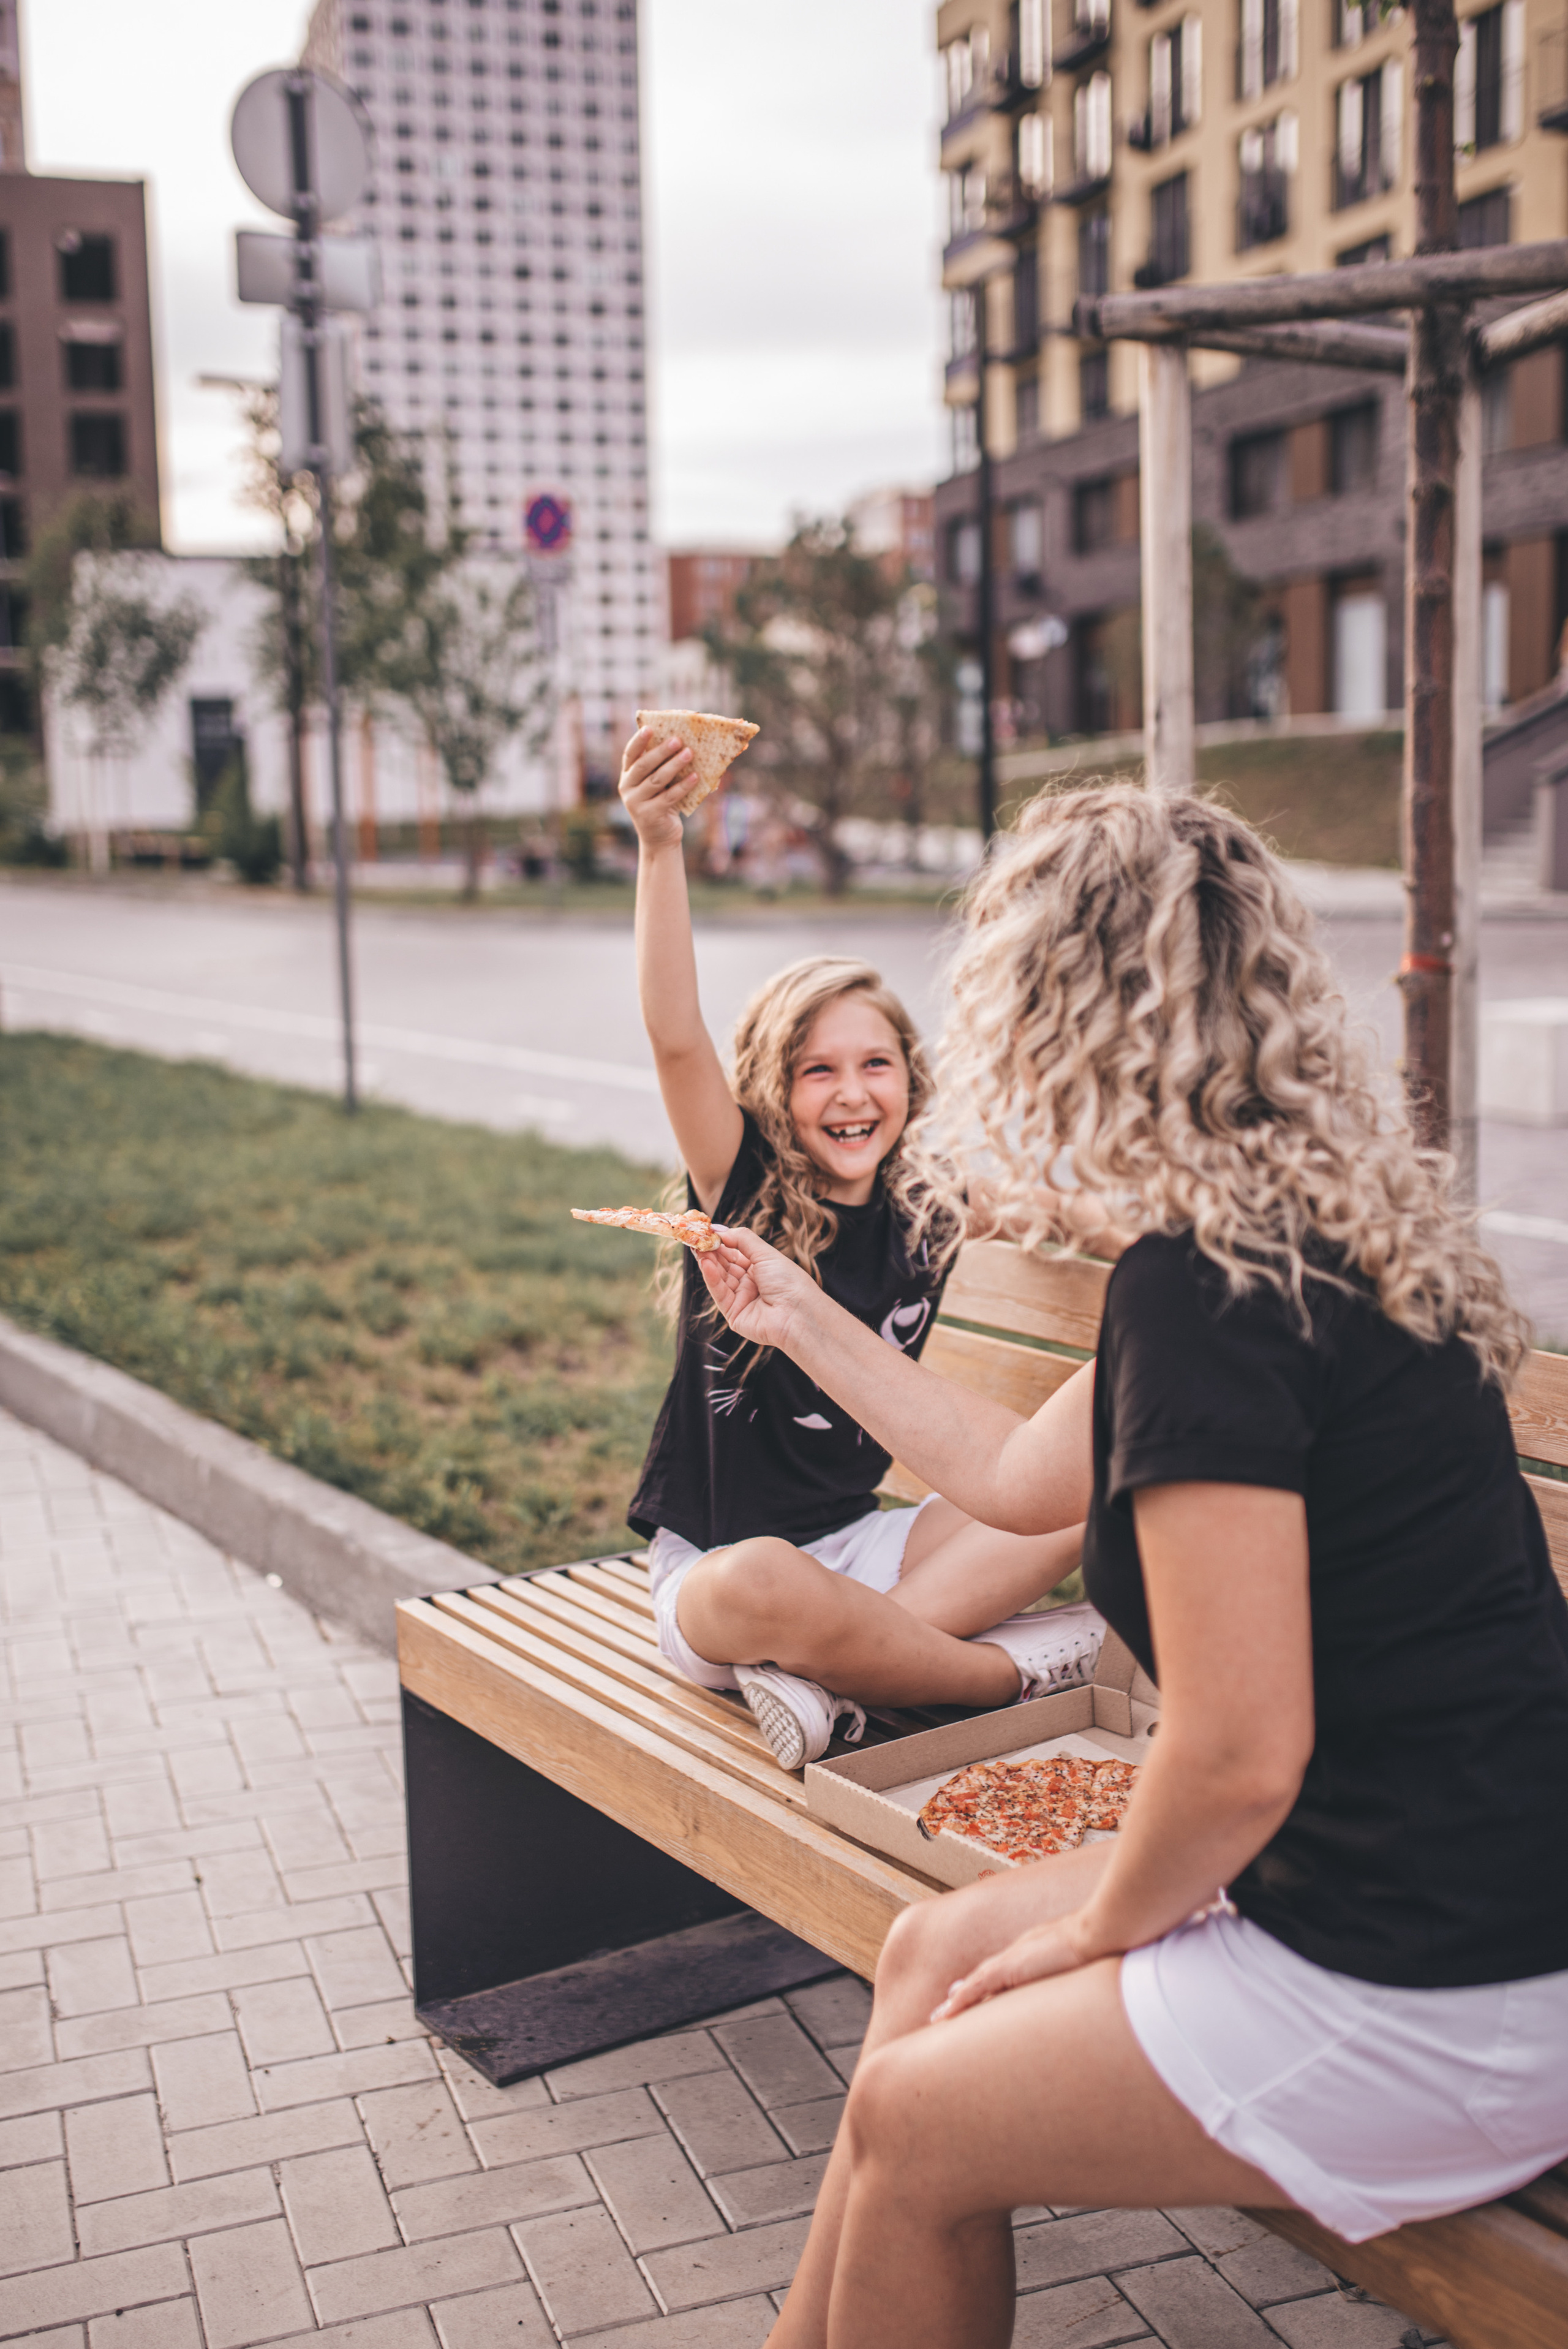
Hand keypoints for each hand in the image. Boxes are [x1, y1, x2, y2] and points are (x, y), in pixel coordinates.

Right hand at [619, 727, 693, 850]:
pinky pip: (669, 797)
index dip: (638, 740)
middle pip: (644, 765)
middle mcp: (627, 788)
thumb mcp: (656, 785)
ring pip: (657, 780)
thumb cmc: (661, 803)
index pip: (630, 754)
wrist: (659, 838)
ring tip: (689, 753)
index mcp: (627, 776)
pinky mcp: (649, 815)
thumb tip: (682, 743)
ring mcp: (636, 803)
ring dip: (674, 765)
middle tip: (678, 739)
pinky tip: (696, 776)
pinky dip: (683, 786)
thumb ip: (659, 768)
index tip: (650, 727)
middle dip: (661, 751)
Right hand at [698, 1224, 815, 1353]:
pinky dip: (712, 1278)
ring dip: (708, 1262)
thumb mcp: (765, 1253)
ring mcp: (742, 1299)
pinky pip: (720, 1293)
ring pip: (720, 1277)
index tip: (706, 1230)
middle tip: (696, 1237)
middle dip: (711, 1250)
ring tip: (697, 1247)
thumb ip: (741, 1239)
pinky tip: (705, 1263)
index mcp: (762, 1268)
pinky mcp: (734, 1314)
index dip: (721, 1241)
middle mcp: (751, 1283)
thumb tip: (719, 1229)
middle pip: (725, 1264)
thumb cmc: (788, 1281)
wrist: (798, 1314)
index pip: (736, 1252)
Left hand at [930, 1909, 1100, 2021]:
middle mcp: (1016, 1957)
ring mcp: (1011, 1962)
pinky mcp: (1008, 1968)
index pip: (1000, 1976)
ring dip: (956, 2003)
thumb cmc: (1096, 1946)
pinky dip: (960, 2000)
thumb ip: (1070, 1968)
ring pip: (974, 1985)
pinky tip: (946, 2013)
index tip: (967, 1995)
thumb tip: (1080, 1975)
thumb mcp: (1080, 1961)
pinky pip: (976, 1988)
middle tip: (944, 2010)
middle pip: (982, 1979)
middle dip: (964, 1996)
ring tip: (938, 2018)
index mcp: (1030, 1955)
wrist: (1097, 1933)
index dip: (983, 1988)